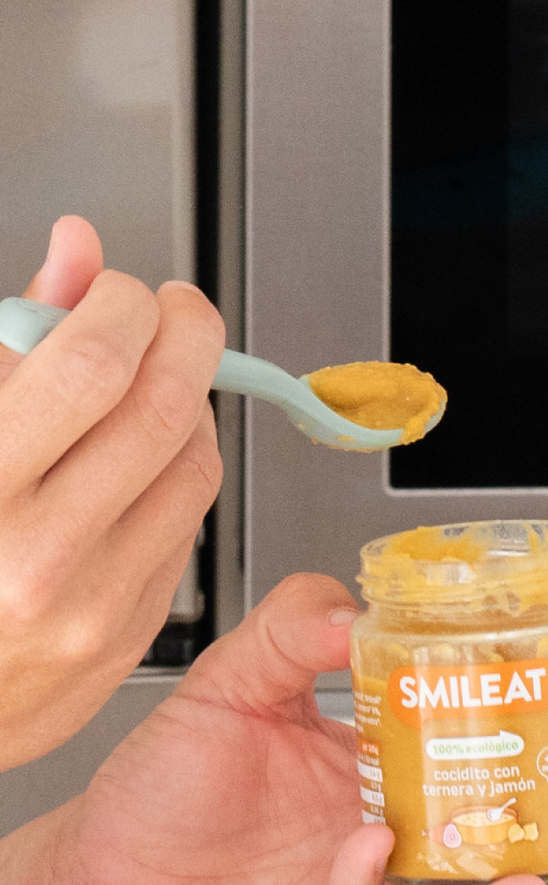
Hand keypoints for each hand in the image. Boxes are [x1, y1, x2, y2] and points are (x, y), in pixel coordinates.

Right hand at [0, 216, 224, 768]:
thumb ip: (11, 336)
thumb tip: (77, 250)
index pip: (90, 370)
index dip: (124, 308)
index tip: (122, 288)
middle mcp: (37, 558)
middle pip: (162, 414)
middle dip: (184, 339)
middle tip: (174, 310)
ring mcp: (91, 607)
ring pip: (193, 470)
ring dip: (192, 403)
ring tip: (155, 377)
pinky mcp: (126, 635)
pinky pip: (185, 528)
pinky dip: (179, 470)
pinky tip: (144, 452)